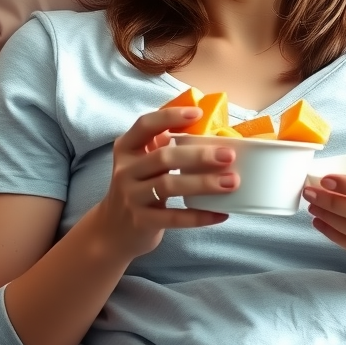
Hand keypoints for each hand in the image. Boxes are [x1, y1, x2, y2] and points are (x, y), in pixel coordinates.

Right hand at [92, 106, 237, 259]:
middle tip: (228, 155)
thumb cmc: (138, 188)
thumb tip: (210, 130)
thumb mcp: (142, 163)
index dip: (170, 116)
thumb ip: (164, 146)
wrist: (114, 231)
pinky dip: (199, 216)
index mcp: (127, 149)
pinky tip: (221, 214)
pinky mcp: (141, 221)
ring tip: (231, 182)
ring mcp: (131, 196)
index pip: (145, 125)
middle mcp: (125, 170)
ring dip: (203, 183)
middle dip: (199, 155)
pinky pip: (174, 218)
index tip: (198, 113)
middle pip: (163, 157)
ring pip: (168, 185)